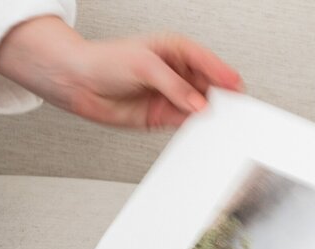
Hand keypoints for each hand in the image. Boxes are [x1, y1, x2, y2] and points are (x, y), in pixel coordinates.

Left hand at [0, 16, 242, 128]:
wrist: (77, 82)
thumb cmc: (104, 61)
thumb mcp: (145, 66)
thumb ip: (174, 87)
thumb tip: (198, 104)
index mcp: (175, 51)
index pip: (207, 62)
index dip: (223, 74)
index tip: (237, 87)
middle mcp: (175, 74)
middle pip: (207, 87)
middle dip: (220, 98)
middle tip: (231, 111)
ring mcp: (169, 96)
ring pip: (198, 107)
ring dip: (208, 116)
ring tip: (219, 124)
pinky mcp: (160, 116)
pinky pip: (184, 123)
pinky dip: (194, 129)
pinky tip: (202, 132)